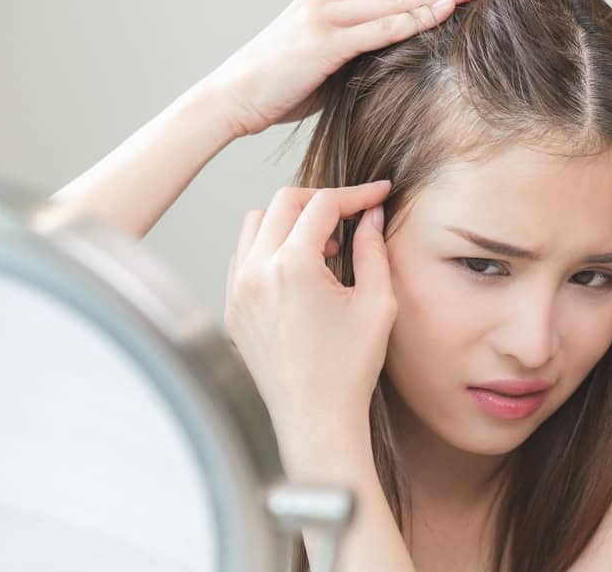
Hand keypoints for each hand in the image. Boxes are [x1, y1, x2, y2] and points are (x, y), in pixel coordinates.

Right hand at [205, 0, 493, 137]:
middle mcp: (327, 0)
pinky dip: (415, 19)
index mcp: (327, 2)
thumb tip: (390, 65)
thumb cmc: (273, 90)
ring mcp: (324, 17)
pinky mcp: (323, 41)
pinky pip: (379, 29)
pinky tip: (445, 10)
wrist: (228, 99)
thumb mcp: (322, 69)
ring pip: (395, 0)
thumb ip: (355, 58)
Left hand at [223, 181, 395, 461]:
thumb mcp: (376, 303)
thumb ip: (374, 249)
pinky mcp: (232, 307)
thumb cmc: (349, 368)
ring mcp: (237, 289)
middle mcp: (256, 270)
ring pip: (257, 223)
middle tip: (352, 214)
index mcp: (292, 265)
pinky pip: (243, 255)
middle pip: (285, 202)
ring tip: (324, 247)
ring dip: (291, 221)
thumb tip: (372, 214)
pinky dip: (269, 247)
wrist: (314, 418)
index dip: (357, 194)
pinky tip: (298, 269)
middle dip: (323, 200)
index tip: (380, 194)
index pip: (323, 204)